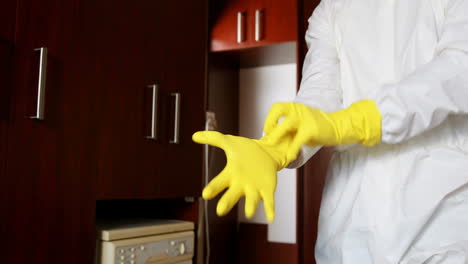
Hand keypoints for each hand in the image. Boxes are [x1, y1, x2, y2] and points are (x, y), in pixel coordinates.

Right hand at [193, 131, 289, 221]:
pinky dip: (269, 210)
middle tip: (220, 211)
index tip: (206, 194)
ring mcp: (254, 189)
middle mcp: (241, 184)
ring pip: (251, 200)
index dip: (213, 188)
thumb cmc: (245, 150)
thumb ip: (213, 138)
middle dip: (226, 202)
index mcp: (230, 174)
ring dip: (250, 207)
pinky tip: (271, 217)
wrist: (266, 152)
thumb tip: (194, 135)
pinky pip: (269, 201)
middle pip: (232, 195)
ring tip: (249, 213)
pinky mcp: (267, 190)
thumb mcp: (229, 141)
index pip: (219, 182)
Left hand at [264, 100, 381, 161]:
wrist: (339, 127)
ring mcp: (305, 119)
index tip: (267, 130)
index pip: (277, 107)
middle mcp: (299, 110)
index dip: (270, 118)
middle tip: (267, 135)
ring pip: (286, 124)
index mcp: (296, 107)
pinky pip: (298, 140)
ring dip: (277, 134)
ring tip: (273, 145)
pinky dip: (292, 149)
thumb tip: (273, 136)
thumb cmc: (318, 127)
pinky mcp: (311, 130)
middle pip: (279, 109)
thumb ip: (289, 127)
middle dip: (270, 122)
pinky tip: (290, 156)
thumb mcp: (302, 123)